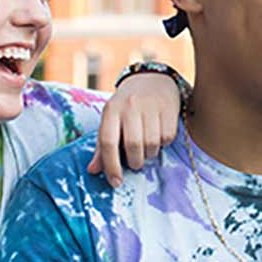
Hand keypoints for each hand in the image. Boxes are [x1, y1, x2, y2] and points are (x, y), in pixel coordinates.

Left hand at [87, 72, 181, 186]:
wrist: (151, 79)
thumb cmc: (127, 106)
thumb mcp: (111, 120)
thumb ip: (102, 146)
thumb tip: (92, 170)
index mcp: (111, 110)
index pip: (108, 142)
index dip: (111, 165)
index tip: (116, 182)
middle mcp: (130, 105)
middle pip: (133, 145)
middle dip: (135, 162)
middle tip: (136, 163)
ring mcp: (151, 105)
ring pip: (152, 144)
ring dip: (150, 154)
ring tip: (147, 149)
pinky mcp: (169, 107)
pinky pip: (168, 137)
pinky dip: (163, 144)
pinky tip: (159, 135)